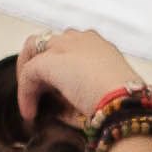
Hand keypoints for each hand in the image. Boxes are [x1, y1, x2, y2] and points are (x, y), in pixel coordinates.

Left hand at [11, 28, 145, 125]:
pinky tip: (30, 112)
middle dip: (38, 64)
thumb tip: (61, 109)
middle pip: (48, 42)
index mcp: (98, 45)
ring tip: (28, 101)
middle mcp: (81, 39)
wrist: (126, 103)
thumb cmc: (123, 104)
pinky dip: (26, 93)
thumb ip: (83, 93)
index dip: (58, 65)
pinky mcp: (50, 61)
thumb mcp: (104, 94)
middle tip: (36, 90)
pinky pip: (28, 73)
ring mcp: (65, 46)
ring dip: (28, 74)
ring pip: (33, 49)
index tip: (56, 89)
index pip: (69, 46)